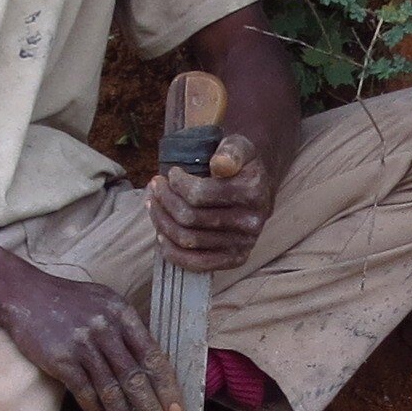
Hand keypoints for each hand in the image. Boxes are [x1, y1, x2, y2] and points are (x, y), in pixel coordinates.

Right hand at [0, 266, 182, 410]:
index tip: (177, 409)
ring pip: (111, 390)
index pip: (152, 354)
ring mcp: (83, 345)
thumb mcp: (105, 302)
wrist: (24, 294)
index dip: (166, 385)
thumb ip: (128, 328)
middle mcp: (106, 329)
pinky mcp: (61, 360)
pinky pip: (84, 393)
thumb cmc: (69, 300)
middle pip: (135, 377)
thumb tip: (151, 362)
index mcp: (122, 314)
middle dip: (152, 410)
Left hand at [147, 136, 269, 273]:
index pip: (200, 194)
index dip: (177, 184)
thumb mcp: (238, 147)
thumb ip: (231, 151)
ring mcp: (244, 244)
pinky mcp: (236, 259)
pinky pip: (197, 263)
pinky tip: (161, 234)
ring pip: (188, 240)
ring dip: (162, 222)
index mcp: (253, 192)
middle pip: (190, 218)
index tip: (171, 173)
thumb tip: (219, 164)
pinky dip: (173, 252)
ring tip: (153, 204)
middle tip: (155, 186)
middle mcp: (251, 222)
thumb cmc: (240, 164)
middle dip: (164, 200)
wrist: (259, 186)